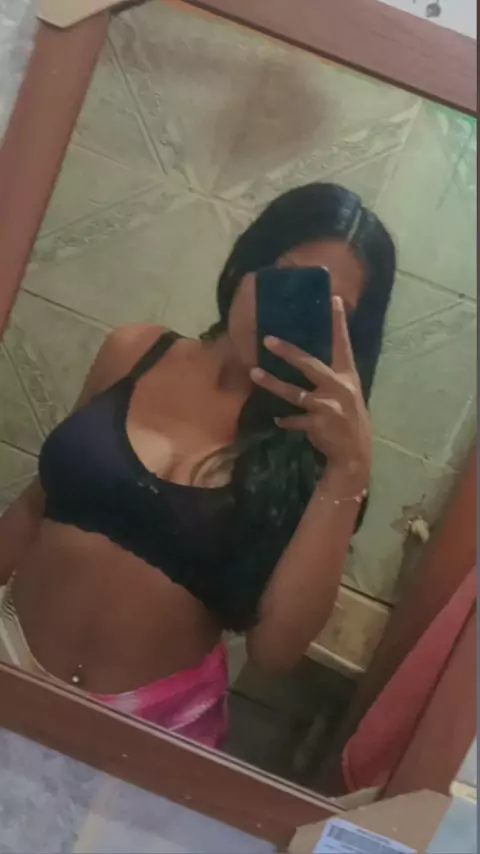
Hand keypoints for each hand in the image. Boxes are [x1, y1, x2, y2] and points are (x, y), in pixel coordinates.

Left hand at [250, 296, 371, 477]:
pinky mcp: (318, 424)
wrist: (354, 453)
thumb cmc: (348, 418)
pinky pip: (294, 420)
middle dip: (288, 351)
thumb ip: (332, 376)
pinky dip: (285, 420)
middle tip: (267, 339)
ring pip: (294, 392)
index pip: (343, 344)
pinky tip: (277, 420)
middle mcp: (339, 387)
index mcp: (347, 376)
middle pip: (310, 364)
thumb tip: (306, 357)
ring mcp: (328, 406)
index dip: (339, 322)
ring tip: (254, 373)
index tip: (334, 299)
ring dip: (272, 383)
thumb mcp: (348, 393)